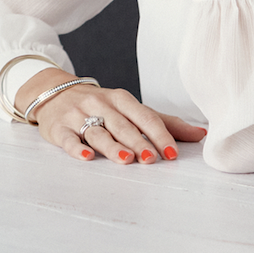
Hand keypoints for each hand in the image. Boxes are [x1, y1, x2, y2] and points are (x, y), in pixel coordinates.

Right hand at [29, 77, 207, 165]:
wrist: (53, 92)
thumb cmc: (99, 106)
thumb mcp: (128, 108)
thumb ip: (163, 122)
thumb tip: (200, 134)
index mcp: (121, 99)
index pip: (144, 116)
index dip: (159, 134)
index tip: (173, 154)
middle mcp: (100, 104)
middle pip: (122, 124)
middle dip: (137, 142)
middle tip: (151, 159)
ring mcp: (78, 115)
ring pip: (97, 131)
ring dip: (112, 146)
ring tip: (126, 160)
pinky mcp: (59, 127)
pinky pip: (68, 138)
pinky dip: (77, 147)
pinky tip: (86, 156)